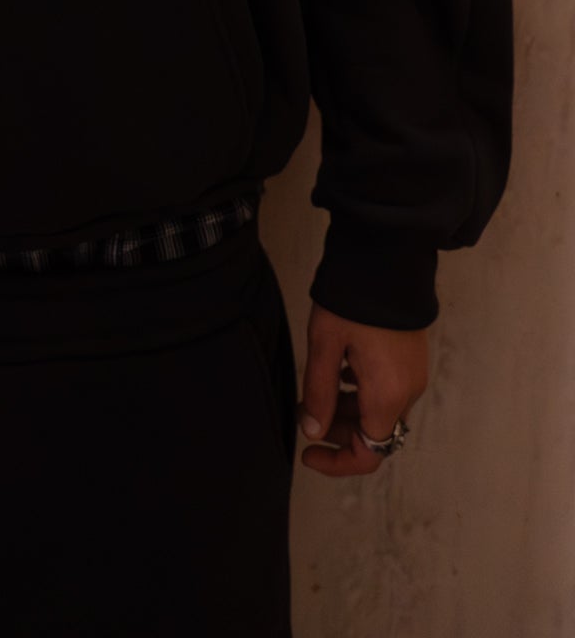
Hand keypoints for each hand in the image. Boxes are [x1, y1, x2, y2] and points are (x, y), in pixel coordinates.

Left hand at [297, 300, 428, 476]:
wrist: (388, 257)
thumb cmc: (352, 302)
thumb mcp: (325, 346)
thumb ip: (319, 393)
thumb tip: (313, 430)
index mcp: (387, 396)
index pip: (368, 454)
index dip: (336, 461)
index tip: (308, 452)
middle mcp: (408, 391)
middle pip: (375, 433)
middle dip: (339, 431)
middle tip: (306, 412)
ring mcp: (414, 374)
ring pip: (381, 411)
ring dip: (349, 410)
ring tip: (317, 389)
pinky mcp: (413, 357)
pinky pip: (388, 390)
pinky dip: (363, 391)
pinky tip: (341, 370)